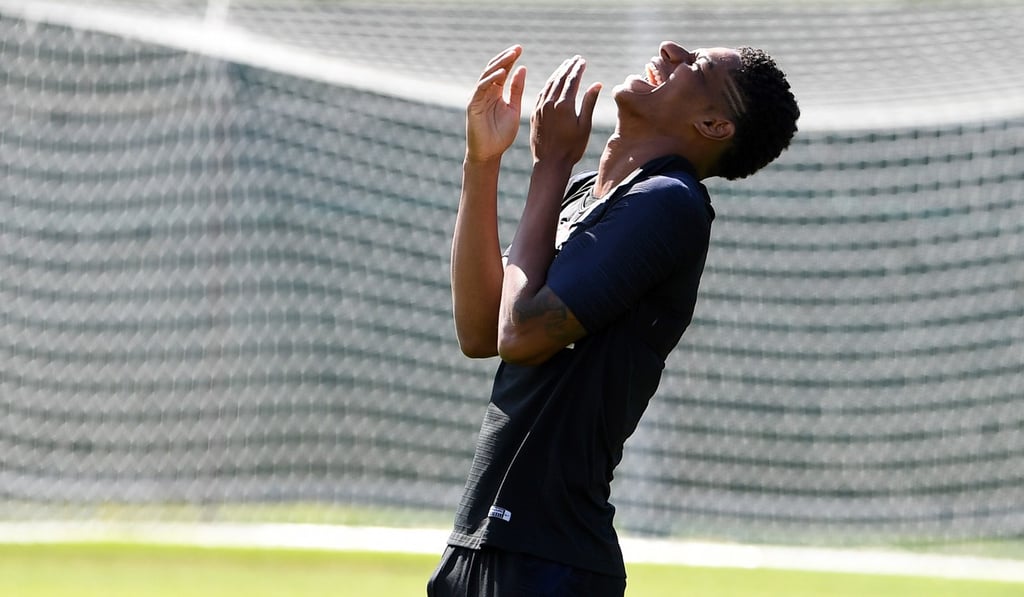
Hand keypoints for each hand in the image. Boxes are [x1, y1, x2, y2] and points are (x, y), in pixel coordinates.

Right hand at [466, 45, 526, 162]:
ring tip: (511, 56)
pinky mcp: (472, 105)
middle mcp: (485, 92)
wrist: (490, 154)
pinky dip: (491, 80)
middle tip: (518, 48)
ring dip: (499, 65)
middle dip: (505, 57)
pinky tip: (502, 74)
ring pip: (487, 75)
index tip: (521, 49)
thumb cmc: (501, 135)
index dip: (510, 59)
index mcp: (495, 92)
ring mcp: (477, 97)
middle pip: (494, 69)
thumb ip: (517, 90)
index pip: (502, 70)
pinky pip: (481, 88)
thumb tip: (523, 68)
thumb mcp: (514, 108)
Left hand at [530, 55, 601, 165]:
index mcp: (564, 105)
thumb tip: (597, 84)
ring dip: (558, 73)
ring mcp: (540, 108)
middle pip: (560, 79)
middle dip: (568, 67)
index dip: (578, 69)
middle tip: (575, 59)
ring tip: (565, 66)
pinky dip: (549, 85)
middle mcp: (550, 103)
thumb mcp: (584, 126)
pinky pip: (542, 94)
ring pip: (549, 84)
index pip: (572, 80)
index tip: (583, 61)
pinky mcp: (534, 114)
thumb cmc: (571, 148)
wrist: (549, 163)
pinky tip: (553, 82)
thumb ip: (589, 103)